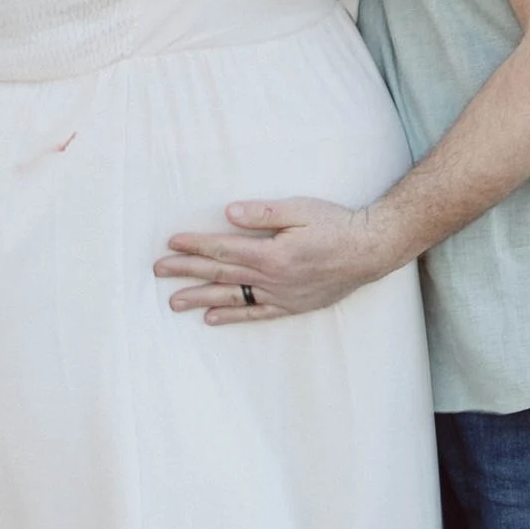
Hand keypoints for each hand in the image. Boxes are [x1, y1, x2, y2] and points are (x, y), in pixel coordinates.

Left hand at [156, 197, 404, 322]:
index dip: (195, 246)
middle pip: (221, 275)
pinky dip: (232, 317)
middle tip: (158, 271)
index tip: (171, 243)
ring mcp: (282, 296)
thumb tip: (228, 213)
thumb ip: (263, 214)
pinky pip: (256, 314)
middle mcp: (273, 279)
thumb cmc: (337, 224)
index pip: (223, 249)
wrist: (371, 250)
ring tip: (173, 302)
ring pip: (233, 298)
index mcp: (272, 254)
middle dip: (187, 272)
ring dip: (201, 299)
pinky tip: (211, 319)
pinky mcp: (293, 306)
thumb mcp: (301, 209)